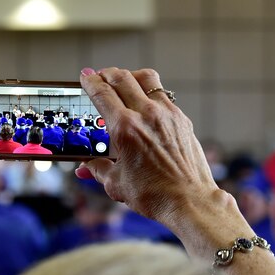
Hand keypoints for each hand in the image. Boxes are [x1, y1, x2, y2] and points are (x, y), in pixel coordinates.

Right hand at [76, 67, 219, 228]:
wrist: (189, 200)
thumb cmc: (153, 194)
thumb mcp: (115, 182)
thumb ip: (97, 168)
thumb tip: (86, 167)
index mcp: (125, 129)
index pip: (102, 93)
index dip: (90, 82)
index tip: (85, 76)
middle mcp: (146, 115)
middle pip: (123, 78)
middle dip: (107, 74)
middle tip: (100, 75)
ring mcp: (167, 114)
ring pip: (147, 79)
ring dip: (131, 76)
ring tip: (124, 81)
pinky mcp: (181, 120)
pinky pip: (163, 96)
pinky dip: (149, 93)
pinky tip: (145, 104)